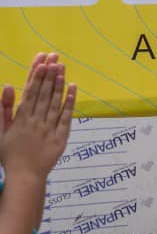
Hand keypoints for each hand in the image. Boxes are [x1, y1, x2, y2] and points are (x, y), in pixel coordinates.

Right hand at [0, 53, 75, 180]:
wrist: (25, 176)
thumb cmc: (9, 153)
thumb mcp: (1, 130)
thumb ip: (3, 108)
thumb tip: (7, 86)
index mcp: (20, 119)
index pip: (30, 92)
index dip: (36, 76)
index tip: (42, 61)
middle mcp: (35, 121)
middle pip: (43, 94)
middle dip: (49, 74)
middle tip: (55, 58)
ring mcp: (49, 128)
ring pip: (55, 102)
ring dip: (59, 84)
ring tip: (62, 68)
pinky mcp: (61, 137)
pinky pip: (66, 117)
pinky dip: (70, 102)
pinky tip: (73, 88)